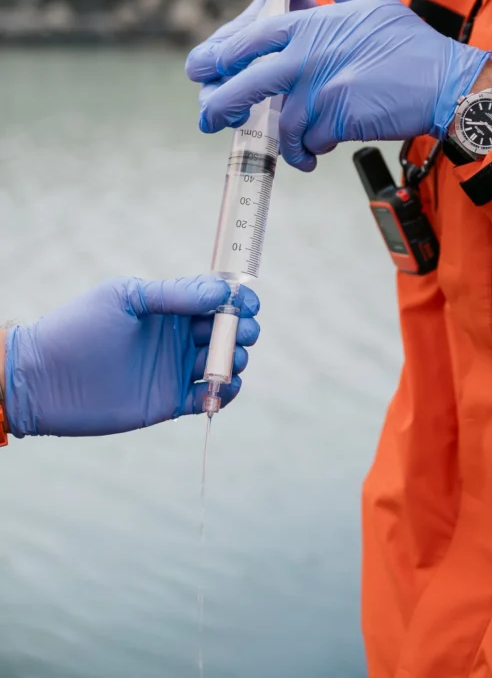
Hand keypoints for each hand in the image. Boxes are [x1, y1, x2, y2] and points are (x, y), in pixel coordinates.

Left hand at [3, 275, 259, 437]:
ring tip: (225, 362)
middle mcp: (176, 335)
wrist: (43, 378)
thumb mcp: (126, 298)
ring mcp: (174, 368)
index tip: (247, 304)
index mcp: (169, 305)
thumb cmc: (79, 327)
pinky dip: (223, 393)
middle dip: (242, 330)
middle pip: (227, 330)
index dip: (238, 300)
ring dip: (234, 360)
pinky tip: (218, 388)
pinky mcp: (169, 401)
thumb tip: (220, 292)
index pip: (216, 299)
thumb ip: (174, 294)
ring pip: (222, 362)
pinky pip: (209, 398)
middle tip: (237, 333)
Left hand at [189, 0, 491, 170]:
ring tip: (286, 147)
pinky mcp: (336, 119)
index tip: (202, 71)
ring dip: (278, 139)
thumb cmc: (408, 42)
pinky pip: (307, 141)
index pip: (248, 39)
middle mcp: (308, 55)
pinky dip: (306, 151)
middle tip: (210, 119)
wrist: (444, 83)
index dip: (218, 56)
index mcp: (310, 25)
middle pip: (246, 84)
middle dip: (220, 106)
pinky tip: (312, 153)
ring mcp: (321, 88)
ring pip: (279, 122)